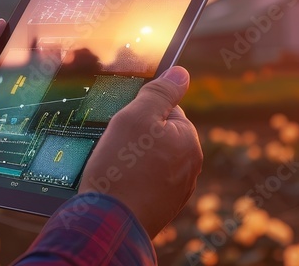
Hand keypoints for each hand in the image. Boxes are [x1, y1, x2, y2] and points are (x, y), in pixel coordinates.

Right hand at [78, 66, 202, 237]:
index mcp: (188, 142)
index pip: (167, 110)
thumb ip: (160, 92)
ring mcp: (175, 191)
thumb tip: (181, 72)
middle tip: (114, 146)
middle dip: (136, 137)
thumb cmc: (121, 168)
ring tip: (112, 167)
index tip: (124, 122)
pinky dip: (131, 181)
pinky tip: (116, 185)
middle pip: (158, 136)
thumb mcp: (137, 117)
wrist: (108, 224)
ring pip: (150, 161)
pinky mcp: (159, 209)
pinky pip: (144, 183)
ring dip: (132, 160)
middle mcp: (189, 168)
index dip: (141, 112)